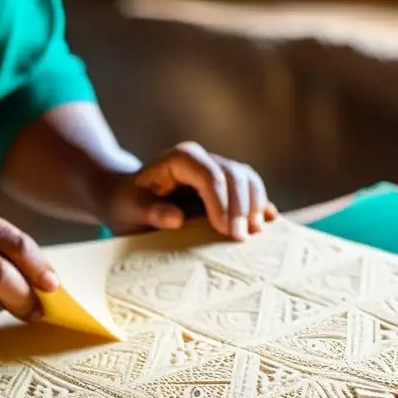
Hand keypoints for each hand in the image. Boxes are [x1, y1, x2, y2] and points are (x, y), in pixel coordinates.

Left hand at [101, 142, 276, 239]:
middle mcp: (203, 159)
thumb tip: (176, 218)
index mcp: (181, 158)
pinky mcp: (226, 187)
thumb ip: (149, 211)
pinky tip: (269, 221)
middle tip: (241, 238)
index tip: (224, 229)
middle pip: (235, 174)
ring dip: (255, 205)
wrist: (129, 200)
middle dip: (242, 206)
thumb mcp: (129, 209)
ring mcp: (218, 171)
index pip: (210, 175)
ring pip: (248, 179)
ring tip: (254, 233)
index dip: (221, 201)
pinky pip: (250, 190)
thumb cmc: (128, 204)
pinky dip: (260, 205)